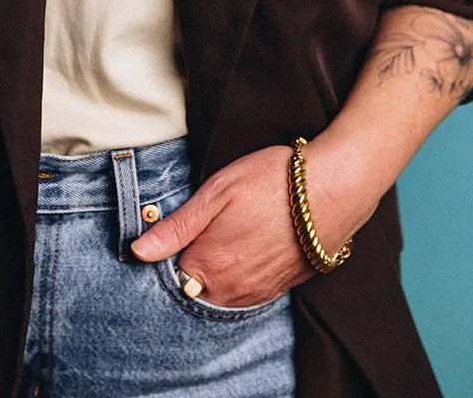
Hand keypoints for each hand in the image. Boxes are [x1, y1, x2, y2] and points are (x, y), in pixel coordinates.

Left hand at [128, 140, 376, 305]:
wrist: (335, 187)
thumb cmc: (272, 180)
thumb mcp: (216, 191)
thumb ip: (176, 227)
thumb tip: (137, 252)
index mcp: (209, 264)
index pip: (172, 270)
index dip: (174, 245)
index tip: (184, 223)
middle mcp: (233, 288)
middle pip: (197, 286)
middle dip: (195, 261)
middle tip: (211, 224)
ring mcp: (260, 291)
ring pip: (225, 291)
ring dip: (220, 270)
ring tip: (234, 230)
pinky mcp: (284, 287)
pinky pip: (251, 291)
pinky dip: (245, 273)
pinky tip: (254, 242)